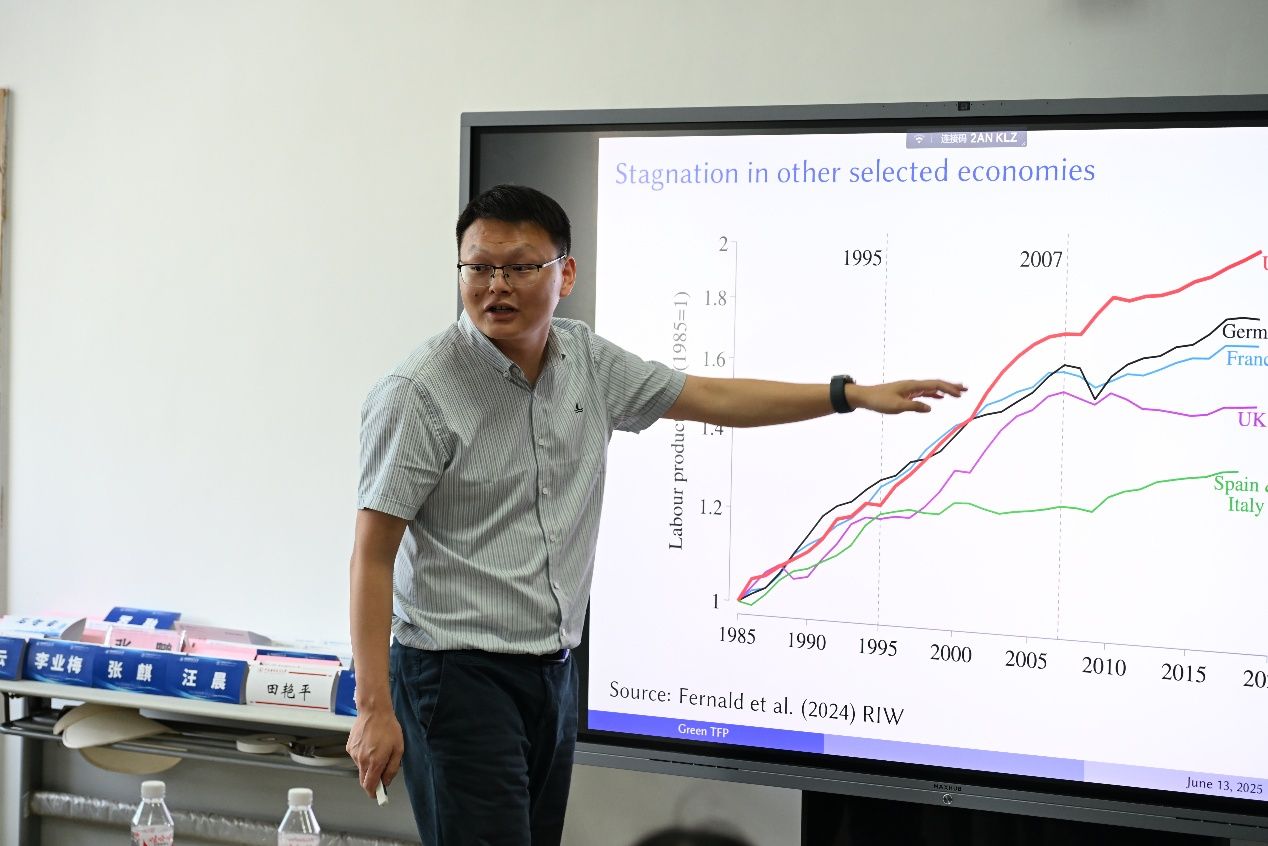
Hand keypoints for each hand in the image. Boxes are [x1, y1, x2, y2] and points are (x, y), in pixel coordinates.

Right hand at [346, 707, 404, 799]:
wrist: (374, 711)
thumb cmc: (388, 727)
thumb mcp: (398, 749)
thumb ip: (392, 769)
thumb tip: (386, 781)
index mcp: (374, 762)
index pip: (369, 786)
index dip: (373, 793)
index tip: (377, 795)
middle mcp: (362, 760)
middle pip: (363, 780)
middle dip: (372, 779)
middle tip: (381, 769)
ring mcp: (354, 753)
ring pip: (361, 768)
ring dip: (368, 764)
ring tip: (377, 749)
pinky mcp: (350, 747)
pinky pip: (357, 757)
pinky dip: (363, 755)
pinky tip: (370, 744)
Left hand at [851, 379, 966, 413]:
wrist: (865, 397)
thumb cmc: (879, 401)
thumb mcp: (897, 406)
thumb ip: (914, 407)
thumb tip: (930, 408)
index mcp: (912, 385)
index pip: (935, 385)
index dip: (949, 388)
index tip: (961, 394)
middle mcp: (913, 384)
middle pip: (936, 383)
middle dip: (951, 386)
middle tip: (966, 389)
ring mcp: (910, 388)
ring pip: (931, 387)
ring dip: (945, 390)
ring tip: (958, 393)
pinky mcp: (906, 393)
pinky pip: (925, 392)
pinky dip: (934, 394)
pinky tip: (939, 398)